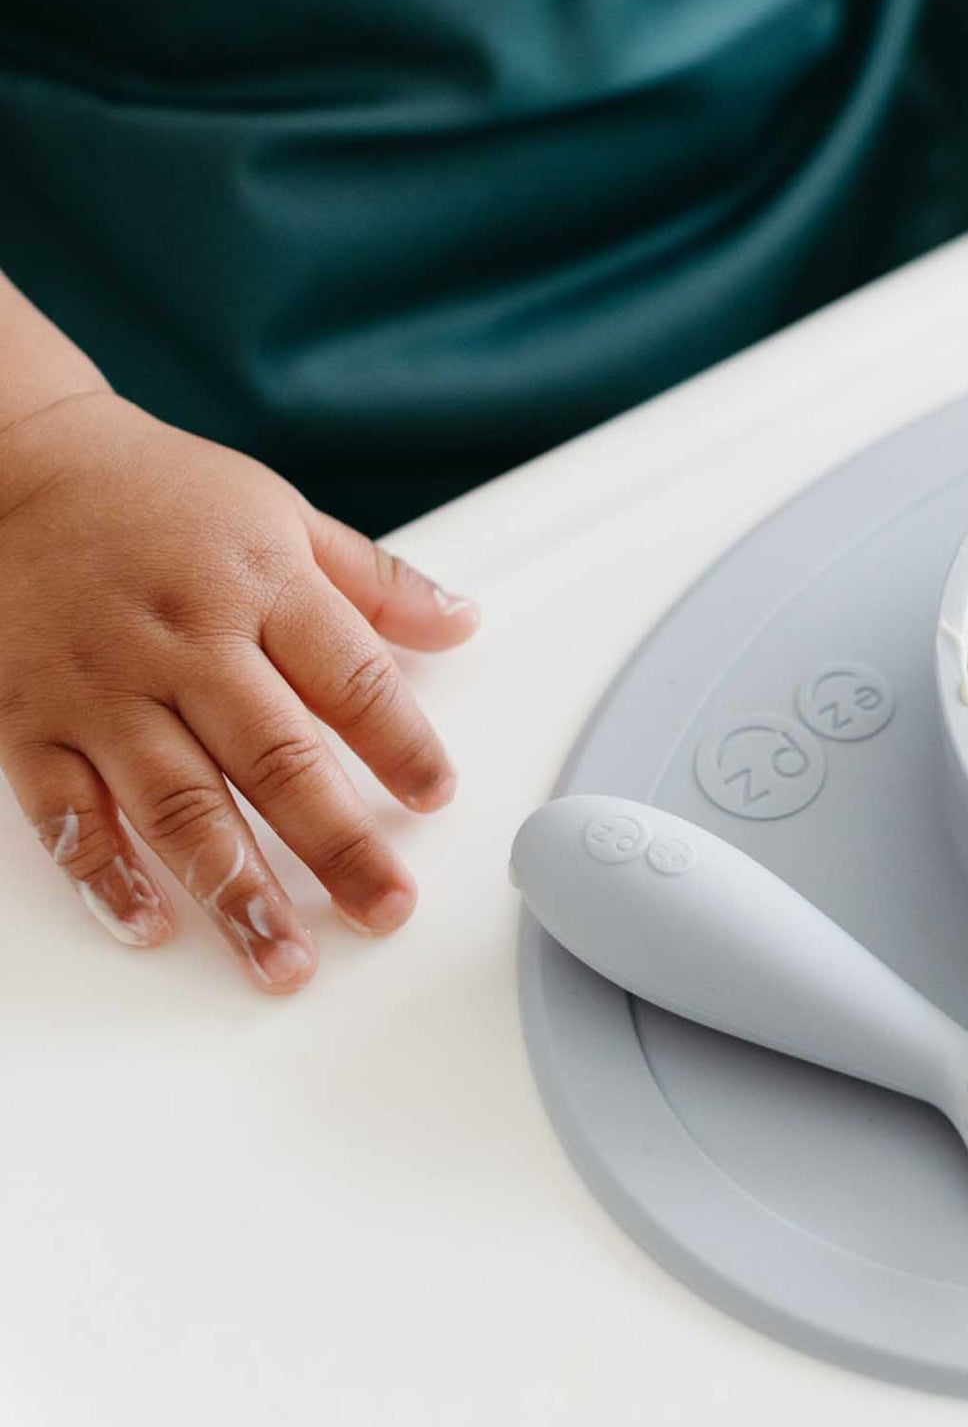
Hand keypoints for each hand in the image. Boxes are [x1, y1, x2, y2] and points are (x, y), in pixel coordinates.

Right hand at [0, 391, 479, 991]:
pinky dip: (107, 876)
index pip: (352, 679)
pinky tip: (152, 927)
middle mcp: (187, 643)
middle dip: (339, 847)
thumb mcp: (282, 516)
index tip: (438, 797)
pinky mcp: (30, 722)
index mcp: (262, 587)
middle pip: (278, 760)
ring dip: (238, 892)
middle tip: (386, 910)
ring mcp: (105, 689)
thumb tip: (463, 622)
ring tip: (285, 958)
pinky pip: (70, 813)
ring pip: (180, 806)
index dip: (403, 744)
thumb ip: (376, 582)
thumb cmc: (158, 495)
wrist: (11, 468)